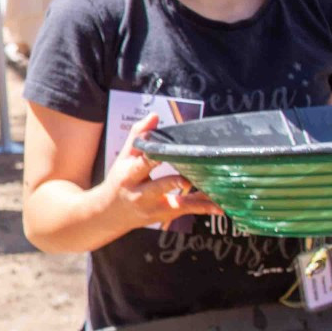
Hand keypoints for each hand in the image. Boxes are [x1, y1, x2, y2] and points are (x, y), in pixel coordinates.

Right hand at [100, 113, 220, 233]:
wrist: (110, 213)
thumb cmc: (120, 180)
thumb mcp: (124, 157)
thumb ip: (139, 135)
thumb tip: (154, 115)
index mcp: (129, 175)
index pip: (142, 164)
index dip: (154, 157)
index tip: (167, 151)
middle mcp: (141, 194)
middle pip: (160, 186)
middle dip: (174, 181)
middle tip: (189, 177)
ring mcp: (154, 207)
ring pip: (178, 203)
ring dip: (198, 200)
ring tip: (217, 195)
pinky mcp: (165, 215)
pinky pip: (187, 210)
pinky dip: (204, 208)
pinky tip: (220, 206)